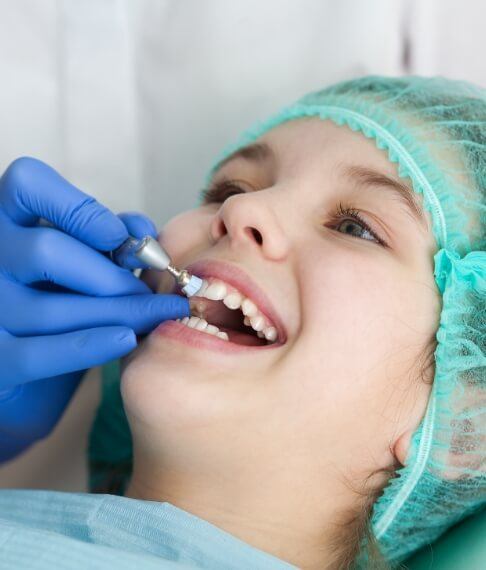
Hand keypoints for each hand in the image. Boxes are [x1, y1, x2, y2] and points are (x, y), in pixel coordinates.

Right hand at [0, 157, 188, 444]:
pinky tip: (126, 339)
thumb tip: (143, 231)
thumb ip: (112, 238)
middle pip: (46, 251)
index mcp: (10, 218)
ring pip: (50, 308)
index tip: (119, 236)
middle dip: (110, 276)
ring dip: (116, 313)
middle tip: (148, 292)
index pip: (28, 183)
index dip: (79, 207)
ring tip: (154, 315)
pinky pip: (39, 354)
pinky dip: (90, 346)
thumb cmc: (59, 294)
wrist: (24, 357)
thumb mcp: (85, 256)